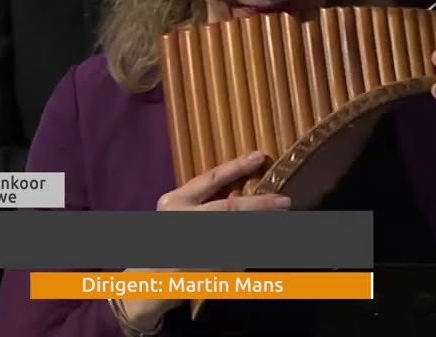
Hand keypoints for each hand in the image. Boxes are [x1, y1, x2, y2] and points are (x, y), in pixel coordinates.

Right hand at [118, 152, 289, 331]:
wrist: (150, 278)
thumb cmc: (169, 235)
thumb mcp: (180, 211)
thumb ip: (207, 200)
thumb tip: (244, 193)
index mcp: (175, 201)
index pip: (211, 178)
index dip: (237, 166)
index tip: (260, 156)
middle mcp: (183, 221)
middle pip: (230, 209)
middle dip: (260, 205)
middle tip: (285, 201)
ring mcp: (193, 246)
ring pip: (238, 233)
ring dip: (262, 228)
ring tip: (282, 222)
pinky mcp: (203, 269)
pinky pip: (238, 258)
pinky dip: (254, 251)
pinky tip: (269, 248)